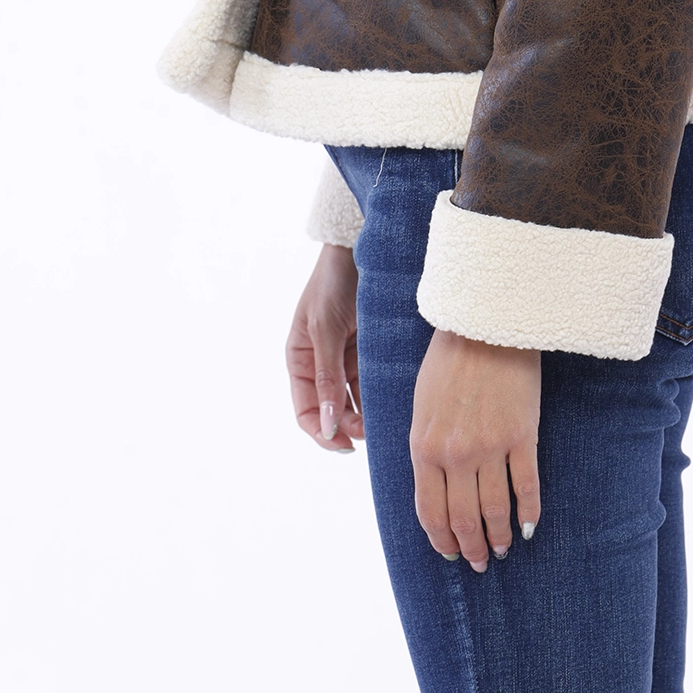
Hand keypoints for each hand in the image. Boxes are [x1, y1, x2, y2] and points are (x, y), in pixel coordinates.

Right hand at [286, 244, 365, 452]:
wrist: (359, 247)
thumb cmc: (333, 283)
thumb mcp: (325, 330)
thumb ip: (327, 378)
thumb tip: (328, 426)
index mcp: (299, 360)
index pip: (306, 410)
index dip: (322, 432)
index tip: (346, 445)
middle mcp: (321, 363)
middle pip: (332, 409)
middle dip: (349, 425)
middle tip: (372, 434)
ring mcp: (345, 356)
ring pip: (354, 398)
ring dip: (366, 412)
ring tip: (384, 421)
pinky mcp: (367, 347)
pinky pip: (371, 378)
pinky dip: (379, 391)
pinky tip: (392, 399)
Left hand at [410, 328, 541, 569]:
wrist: (485, 323)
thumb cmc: (449, 360)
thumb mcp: (422, 405)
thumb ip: (426, 447)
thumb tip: (433, 485)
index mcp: (424, 447)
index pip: (430, 512)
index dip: (441, 541)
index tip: (450, 554)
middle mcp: (455, 455)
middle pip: (463, 519)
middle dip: (471, 548)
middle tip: (481, 561)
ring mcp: (490, 447)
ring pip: (494, 510)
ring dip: (499, 537)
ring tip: (504, 549)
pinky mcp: (522, 435)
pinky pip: (526, 486)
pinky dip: (529, 513)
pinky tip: (530, 526)